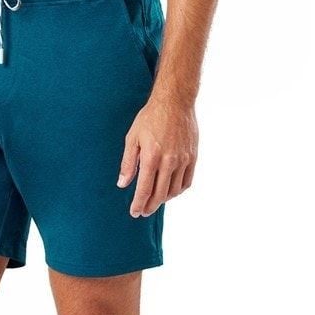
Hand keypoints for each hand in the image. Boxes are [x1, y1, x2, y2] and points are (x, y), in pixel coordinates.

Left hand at [118, 94, 197, 217]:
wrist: (175, 102)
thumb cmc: (150, 118)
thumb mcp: (132, 138)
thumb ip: (128, 163)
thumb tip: (122, 183)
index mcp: (151, 157)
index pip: (144, 190)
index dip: (138, 204)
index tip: (134, 212)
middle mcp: (169, 161)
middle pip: (160, 194)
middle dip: (150, 206)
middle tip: (143, 212)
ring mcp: (183, 160)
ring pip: (174, 190)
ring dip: (164, 200)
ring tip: (155, 201)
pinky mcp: (192, 157)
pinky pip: (187, 181)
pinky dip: (178, 190)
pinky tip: (170, 190)